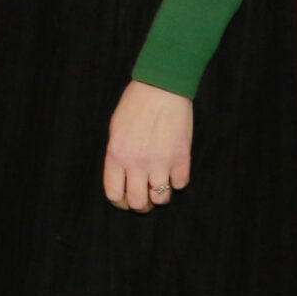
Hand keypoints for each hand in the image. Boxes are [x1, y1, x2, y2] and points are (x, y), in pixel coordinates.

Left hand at [103, 80, 191, 211]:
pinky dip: (178, 181)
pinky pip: (181, 184)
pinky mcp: (182, 159)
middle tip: (145, 200)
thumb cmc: (135, 106)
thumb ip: (118, 156)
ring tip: (160, 185)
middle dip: (141, 206)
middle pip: (139, 203)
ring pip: (162, 198)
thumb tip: (123, 176)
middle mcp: (137, 164)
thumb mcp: (115, 131)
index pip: (115, 195)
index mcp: (117, 156)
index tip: (126, 200)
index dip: (120, 202)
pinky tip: (174, 170)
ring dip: (161, 195)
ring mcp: (161, 163)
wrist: (161, 89)